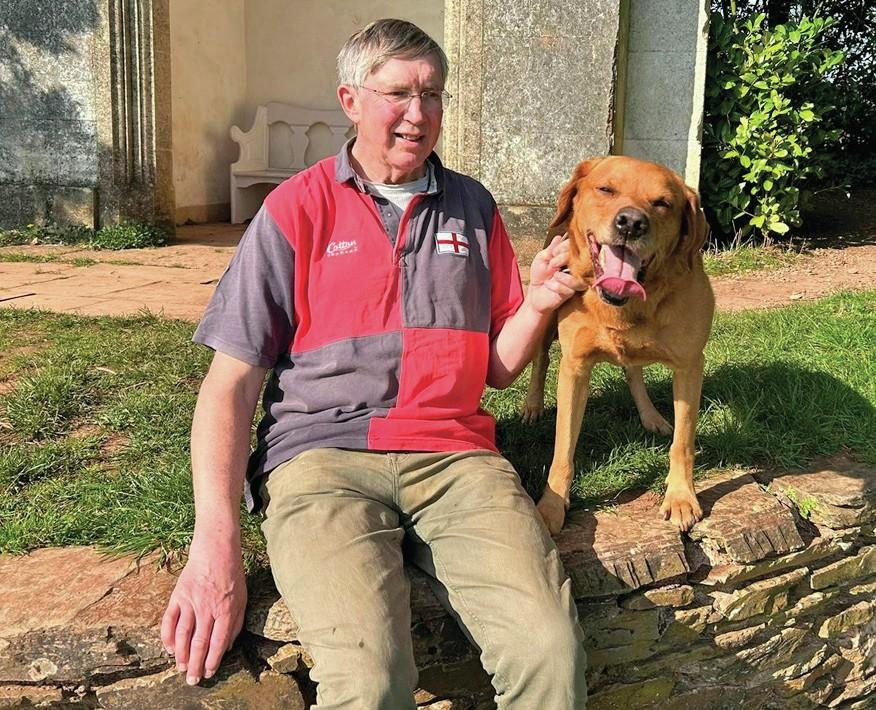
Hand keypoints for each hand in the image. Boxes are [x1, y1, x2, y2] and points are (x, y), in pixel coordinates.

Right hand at [160, 539, 246, 684]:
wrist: (216, 551)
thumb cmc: (232, 576)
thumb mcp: (243, 599)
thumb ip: (236, 624)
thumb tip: (227, 646)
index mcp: (226, 610)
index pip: (218, 642)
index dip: (212, 660)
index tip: (208, 673)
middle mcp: (208, 609)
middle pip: (200, 643)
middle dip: (195, 665)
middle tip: (192, 680)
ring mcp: (191, 602)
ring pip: (184, 635)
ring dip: (181, 655)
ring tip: (181, 668)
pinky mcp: (178, 596)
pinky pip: (170, 620)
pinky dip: (168, 636)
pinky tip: (170, 648)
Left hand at [527, 234, 585, 313]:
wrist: (534, 292)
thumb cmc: (540, 275)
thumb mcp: (542, 259)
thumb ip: (550, 249)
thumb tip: (558, 238)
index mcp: (568, 257)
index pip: (575, 247)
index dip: (565, 247)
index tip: (554, 252)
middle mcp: (575, 268)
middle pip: (580, 260)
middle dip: (565, 258)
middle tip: (553, 262)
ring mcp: (574, 280)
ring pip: (579, 277)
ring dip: (565, 275)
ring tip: (554, 274)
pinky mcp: (570, 293)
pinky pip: (569, 289)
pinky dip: (557, 286)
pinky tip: (548, 284)